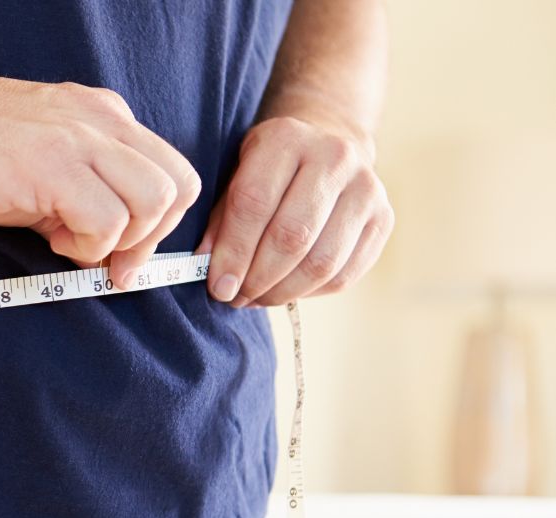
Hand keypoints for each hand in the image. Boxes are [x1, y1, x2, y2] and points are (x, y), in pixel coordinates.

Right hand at [0, 62, 200, 289]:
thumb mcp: (37, 160)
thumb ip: (78, 190)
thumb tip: (104, 244)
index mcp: (102, 116)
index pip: (171, 172)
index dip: (158, 225)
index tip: (121, 255)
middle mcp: (101, 121)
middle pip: (177, 187)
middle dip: (150, 239)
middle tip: (106, 262)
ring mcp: (79, 140)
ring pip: (153, 202)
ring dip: (117, 241)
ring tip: (66, 242)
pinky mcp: (52, 166)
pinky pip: (107, 221)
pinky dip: (86, 246)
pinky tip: (47, 239)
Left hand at [194, 115, 393, 306]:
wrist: (328, 146)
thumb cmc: (270, 170)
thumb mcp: (236, 176)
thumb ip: (221, 221)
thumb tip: (215, 275)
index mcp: (286, 138)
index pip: (254, 203)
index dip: (233, 252)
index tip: (218, 285)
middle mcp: (334, 157)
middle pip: (292, 236)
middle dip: (257, 278)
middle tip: (235, 297)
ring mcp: (367, 188)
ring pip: (322, 263)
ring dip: (282, 292)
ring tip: (257, 298)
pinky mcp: (384, 219)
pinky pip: (345, 274)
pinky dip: (310, 293)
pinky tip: (286, 290)